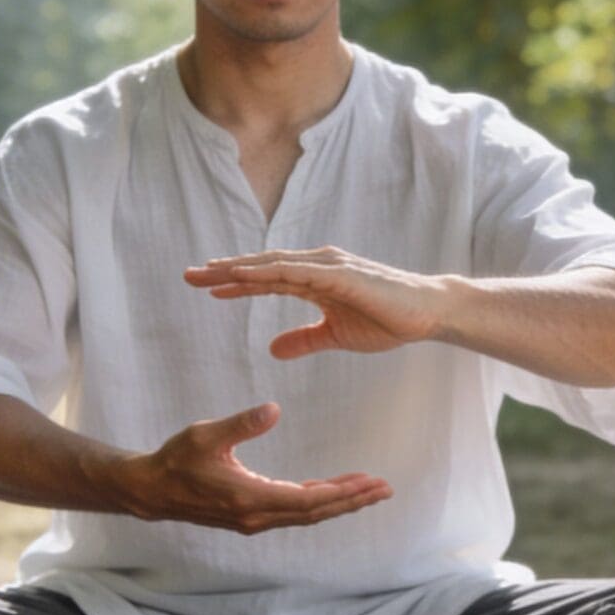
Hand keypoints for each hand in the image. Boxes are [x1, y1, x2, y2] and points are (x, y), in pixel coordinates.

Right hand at [113, 402, 391, 533]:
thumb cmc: (177, 458)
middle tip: (385, 489)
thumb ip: (241, 423)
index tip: (370, 482)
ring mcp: (254, 519)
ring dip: (339, 503)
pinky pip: (294, 513)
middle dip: (352, 500)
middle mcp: (257, 515)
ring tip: (368, 490)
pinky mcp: (251, 516)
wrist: (152, 490)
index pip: (308, 499)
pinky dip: (318, 503)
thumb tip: (274, 409)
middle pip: (316, 512)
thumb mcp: (206, 434)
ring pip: (307, 515)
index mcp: (249, 497)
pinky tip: (332, 491)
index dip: (342, 492)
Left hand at [183, 246, 452, 359]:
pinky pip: (296, 272)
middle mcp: (316, 267)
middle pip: (260, 267)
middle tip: (188, 275)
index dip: (234, 283)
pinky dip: (268, 272)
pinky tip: (244, 275)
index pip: (265, 280)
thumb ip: (304, 339)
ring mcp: (327, 267)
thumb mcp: (334, 335)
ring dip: (239, 268)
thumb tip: (273, 349)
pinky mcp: (340, 275)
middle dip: (224, 271)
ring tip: (207, 273)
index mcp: (313, 280)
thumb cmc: (386, 319)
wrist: (426, 314)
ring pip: (273, 265)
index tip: (204, 287)